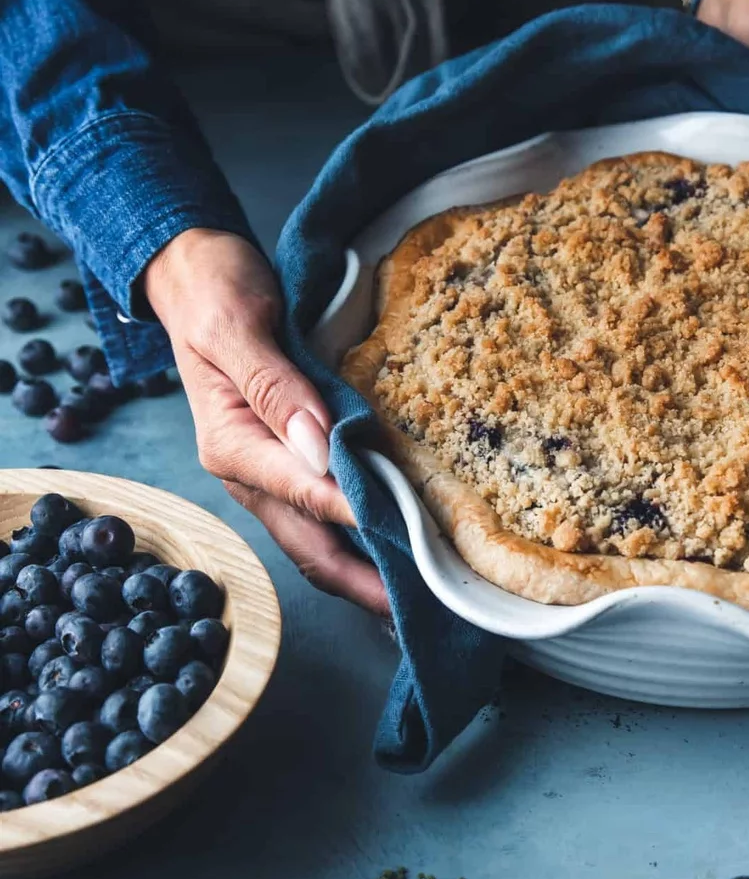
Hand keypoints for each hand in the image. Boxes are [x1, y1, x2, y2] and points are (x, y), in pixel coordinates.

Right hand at [144, 229, 388, 614]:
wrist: (193, 274)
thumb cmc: (214, 292)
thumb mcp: (236, 324)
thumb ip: (274, 385)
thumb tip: (317, 444)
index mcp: (231, 446)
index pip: (305, 495)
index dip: (359, 516)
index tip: (411, 537)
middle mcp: (247, 473)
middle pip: (310, 546)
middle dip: (364, 582)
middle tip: (424, 604)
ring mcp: (266, 473)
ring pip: (318, 541)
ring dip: (366, 569)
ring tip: (423, 590)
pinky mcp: (286, 462)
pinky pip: (324, 513)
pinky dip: (361, 536)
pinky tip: (400, 544)